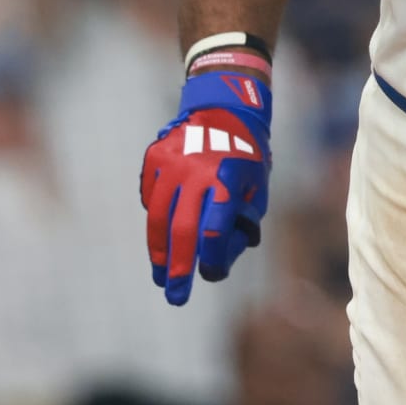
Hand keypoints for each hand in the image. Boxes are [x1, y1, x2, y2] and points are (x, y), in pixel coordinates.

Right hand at [141, 68, 273, 304]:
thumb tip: (217, 262)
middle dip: (178, 267)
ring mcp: (172, 163)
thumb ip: (240, 224)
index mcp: (228, 178)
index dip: (210, 257)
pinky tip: (162, 236)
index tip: (209, 274)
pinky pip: (150, 197)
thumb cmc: (246, 156)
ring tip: (161, 276)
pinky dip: (155, 219)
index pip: (214, 228)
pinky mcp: (155, 158)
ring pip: (157, 217)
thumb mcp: (255, 187)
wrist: (224, 108)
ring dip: (158, 251)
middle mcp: (197, 171)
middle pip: (182, 229)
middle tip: (176, 295)